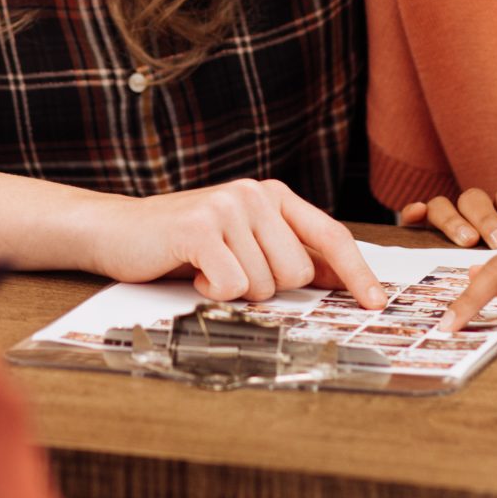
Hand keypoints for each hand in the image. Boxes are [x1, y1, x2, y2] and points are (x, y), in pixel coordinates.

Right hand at [83, 178, 387, 309]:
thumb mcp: (244, 244)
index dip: (358, 273)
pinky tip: (193, 273)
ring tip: (207, 269)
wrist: (118, 231)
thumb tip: (342, 281)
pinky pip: (233, 285)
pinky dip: (212, 292)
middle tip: (230, 272)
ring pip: (265, 285)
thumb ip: (289, 254)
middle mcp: (255, 194)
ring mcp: (228, 207)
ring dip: (235, 291)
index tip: (378, 304)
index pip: (331, 236)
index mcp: (273, 195)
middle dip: (267, 288)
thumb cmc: (184, 245)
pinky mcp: (201, 227)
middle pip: (297, 272)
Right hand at [399, 185, 496, 250]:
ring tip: (467, 241)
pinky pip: (413, 213)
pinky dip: (415, 212)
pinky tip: (416, 216)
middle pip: (475, 199)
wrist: (454, 282)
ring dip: (455, 220)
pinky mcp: (418, 228)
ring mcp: (443, 218)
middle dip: (489, 219)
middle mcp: (471, 211)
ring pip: (443, 204)